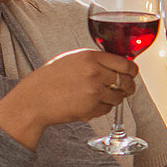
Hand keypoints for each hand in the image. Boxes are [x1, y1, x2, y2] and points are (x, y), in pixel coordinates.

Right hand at [0, 49, 137, 149]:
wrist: (34, 99)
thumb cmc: (51, 78)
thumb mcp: (73, 59)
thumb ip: (96, 60)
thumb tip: (119, 64)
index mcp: (90, 57)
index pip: (125, 64)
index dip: (132, 70)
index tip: (132, 73)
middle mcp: (95, 74)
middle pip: (127, 82)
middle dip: (128, 86)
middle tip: (125, 88)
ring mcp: (94, 93)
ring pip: (119, 97)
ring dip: (115, 98)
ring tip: (100, 95)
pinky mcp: (91, 109)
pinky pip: (108, 109)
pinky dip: (103, 108)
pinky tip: (90, 103)